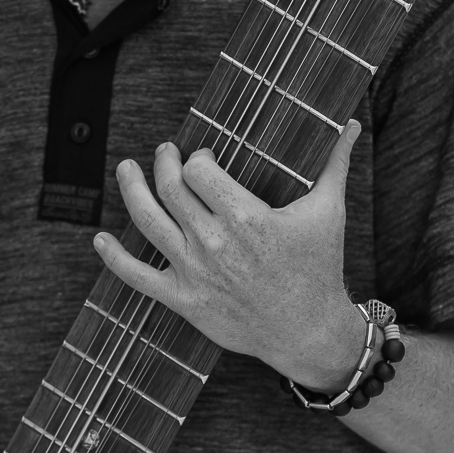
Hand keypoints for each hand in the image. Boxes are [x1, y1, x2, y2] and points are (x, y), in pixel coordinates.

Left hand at [93, 120, 367, 389]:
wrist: (308, 330)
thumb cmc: (319, 267)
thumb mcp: (328, 212)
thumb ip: (335, 163)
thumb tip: (353, 122)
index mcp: (246, 217)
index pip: (198, 170)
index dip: (196, 158)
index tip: (204, 157)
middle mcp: (215, 243)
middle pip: (170, 187)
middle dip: (164, 163)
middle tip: (167, 154)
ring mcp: (195, 272)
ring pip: (147, 220)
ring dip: (130, 188)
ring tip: (127, 170)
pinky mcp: (184, 300)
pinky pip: (136, 276)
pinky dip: (113, 257)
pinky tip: (100, 238)